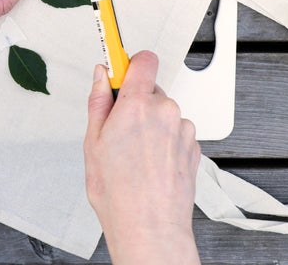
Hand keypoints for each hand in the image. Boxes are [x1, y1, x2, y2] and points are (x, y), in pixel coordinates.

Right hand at [84, 51, 201, 264]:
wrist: (150, 228)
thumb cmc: (119, 193)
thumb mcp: (93, 144)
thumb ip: (99, 102)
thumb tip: (102, 75)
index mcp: (137, 105)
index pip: (142, 59)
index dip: (130, 61)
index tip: (119, 59)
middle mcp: (165, 111)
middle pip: (150, 89)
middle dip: (136, 103)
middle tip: (119, 131)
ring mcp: (183, 128)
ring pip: (164, 113)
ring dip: (152, 126)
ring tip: (136, 156)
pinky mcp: (195, 146)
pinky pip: (176, 132)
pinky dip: (165, 142)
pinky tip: (151, 165)